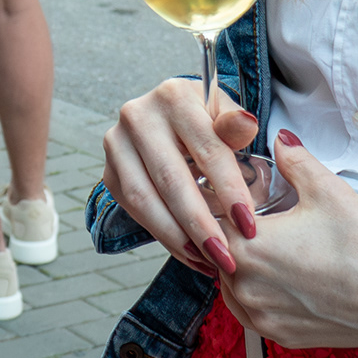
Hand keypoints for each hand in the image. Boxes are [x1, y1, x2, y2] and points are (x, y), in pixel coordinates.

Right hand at [103, 76, 261, 275]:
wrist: (172, 121)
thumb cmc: (206, 123)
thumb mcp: (226, 118)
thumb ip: (235, 126)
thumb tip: (246, 123)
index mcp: (174, 96)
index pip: (206, 150)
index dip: (229, 190)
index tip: (249, 224)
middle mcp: (138, 116)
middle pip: (172, 180)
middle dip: (201, 224)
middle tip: (225, 257)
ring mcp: (117, 144)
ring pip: (145, 200)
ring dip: (178, 237)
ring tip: (206, 261)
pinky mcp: (109, 171)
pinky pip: (134, 211)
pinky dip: (163, 236)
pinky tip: (188, 252)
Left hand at [216, 131, 357, 353]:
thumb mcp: (330, 191)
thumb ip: (295, 161)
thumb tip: (281, 141)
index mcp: (249, 246)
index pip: (211, 218)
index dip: (222, 202)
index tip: (236, 194)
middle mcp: (245, 286)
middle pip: (218, 251)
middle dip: (231, 233)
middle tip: (255, 218)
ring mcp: (261, 315)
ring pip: (231, 284)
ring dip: (240, 265)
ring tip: (268, 248)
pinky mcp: (279, 335)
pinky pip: (250, 311)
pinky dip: (255, 293)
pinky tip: (276, 278)